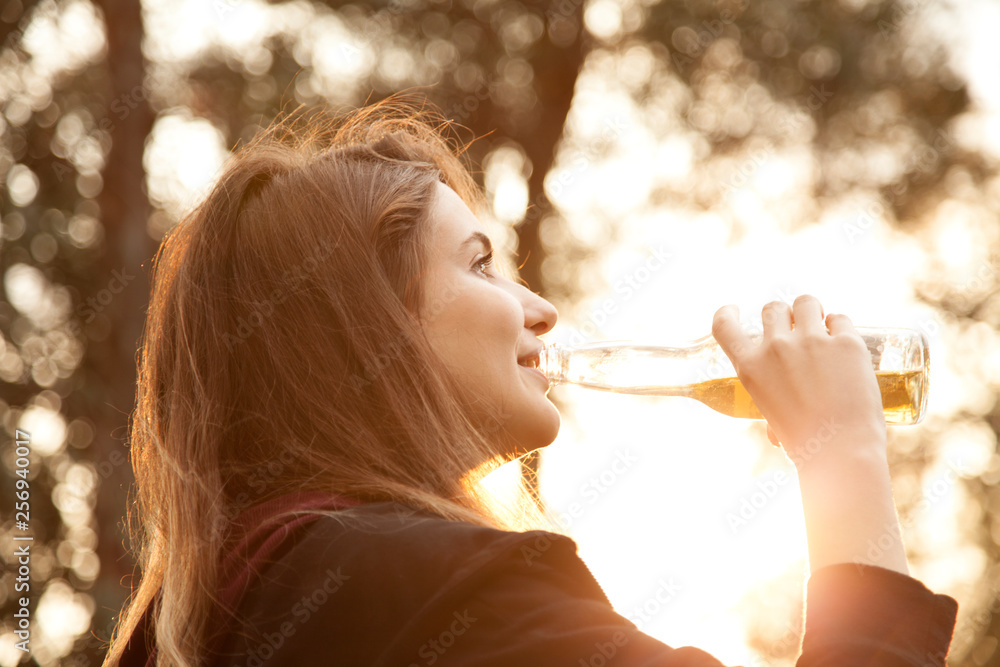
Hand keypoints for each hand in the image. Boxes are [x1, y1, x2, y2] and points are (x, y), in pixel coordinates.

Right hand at [712, 295, 886, 466]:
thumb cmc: (805, 443)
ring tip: (823, 326)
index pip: (724, 326)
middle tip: (798, 328)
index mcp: (750, 368)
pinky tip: (846, 346)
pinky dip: (842, 328)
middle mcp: (775, 348)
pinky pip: (840, 319)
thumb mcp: (771, 415)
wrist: (842, 451)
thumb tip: (778, 414)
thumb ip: (772, 396)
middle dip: (784, 315)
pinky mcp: (846, 343)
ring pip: (806, 302)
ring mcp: (811, 342)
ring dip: (812, 312)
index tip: (736, 309)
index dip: (728, 313)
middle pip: (772, 308)